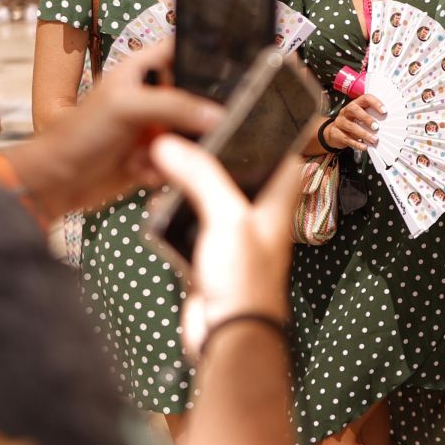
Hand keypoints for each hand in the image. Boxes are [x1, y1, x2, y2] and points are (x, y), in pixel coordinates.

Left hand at [3, 40, 224, 219]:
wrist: (57, 182)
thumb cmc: (79, 134)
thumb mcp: (127, 107)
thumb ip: (174, 106)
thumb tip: (218, 115)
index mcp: (142, 70)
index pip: (181, 51)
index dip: (203, 58)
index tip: (228, 75)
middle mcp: (151, 96)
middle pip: (195, 98)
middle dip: (198, 117)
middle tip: (188, 130)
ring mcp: (153, 128)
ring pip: (190, 134)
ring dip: (177, 148)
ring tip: (151, 155)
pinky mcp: (154, 157)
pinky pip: (179, 160)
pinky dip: (165, 169)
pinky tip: (141, 172)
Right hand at [149, 133, 302, 355]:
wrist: (228, 336)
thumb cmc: (244, 281)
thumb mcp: (227, 217)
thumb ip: (201, 177)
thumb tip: (170, 144)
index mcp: (277, 205)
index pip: (286, 159)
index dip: (276, 134)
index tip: (255, 108)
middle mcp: (258, 218)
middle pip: (242, 175)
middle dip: (218, 155)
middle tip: (192, 129)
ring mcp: (233, 239)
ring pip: (212, 198)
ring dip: (191, 182)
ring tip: (168, 156)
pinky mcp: (208, 257)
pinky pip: (190, 225)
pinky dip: (174, 211)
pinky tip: (157, 199)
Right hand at [322, 93, 384, 150]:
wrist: (334, 133)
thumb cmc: (352, 123)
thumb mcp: (361, 118)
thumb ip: (371, 118)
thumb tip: (386, 125)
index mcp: (355, 104)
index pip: (365, 98)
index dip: (375, 103)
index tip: (384, 111)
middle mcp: (346, 111)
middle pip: (354, 110)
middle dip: (366, 118)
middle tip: (376, 127)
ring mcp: (340, 122)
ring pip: (351, 126)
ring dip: (364, 133)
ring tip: (373, 139)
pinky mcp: (336, 133)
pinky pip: (347, 138)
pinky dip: (357, 143)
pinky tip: (364, 146)